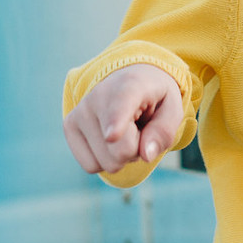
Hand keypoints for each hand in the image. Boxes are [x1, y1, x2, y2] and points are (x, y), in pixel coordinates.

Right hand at [63, 63, 182, 175]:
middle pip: (121, 151)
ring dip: (121, 155)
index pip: (121, 107)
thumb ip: (164, 131)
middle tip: (139, 128)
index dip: (116, 122)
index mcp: (131, 86)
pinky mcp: (69, 126)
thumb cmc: (154, 96)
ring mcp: (79, 111)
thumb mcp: (173, 109)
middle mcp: (98, 96)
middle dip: (137, 149)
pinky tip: (109, 137)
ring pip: (106, 163)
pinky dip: (105, 159)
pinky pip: (91, 166)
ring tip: (125, 130)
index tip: (112, 135)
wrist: (128, 77)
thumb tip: (146, 155)